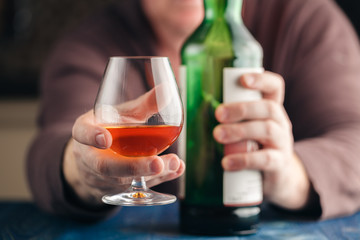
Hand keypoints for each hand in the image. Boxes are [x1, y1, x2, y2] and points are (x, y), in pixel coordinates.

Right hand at [63, 110, 184, 207]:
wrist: (94, 157)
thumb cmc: (111, 128)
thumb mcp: (121, 114)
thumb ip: (143, 104)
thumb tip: (167, 90)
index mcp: (86, 131)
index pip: (81, 133)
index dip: (91, 136)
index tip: (105, 138)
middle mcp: (90, 157)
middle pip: (106, 166)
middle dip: (133, 166)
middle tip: (157, 163)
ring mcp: (102, 177)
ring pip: (123, 181)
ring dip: (151, 175)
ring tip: (175, 164)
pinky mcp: (116, 189)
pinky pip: (137, 188)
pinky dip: (159, 180)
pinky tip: (177, 170)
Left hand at [213, 71, 310, 209]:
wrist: (276, 176)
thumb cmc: (253, 145)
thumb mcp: (246, 127)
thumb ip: (231, 117)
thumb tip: (196, 105)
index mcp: (271, 108)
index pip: (274, 86)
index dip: (261, 80)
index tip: (242, 80)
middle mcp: (280, 122)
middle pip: (268, 108)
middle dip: (241, 108)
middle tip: (218, 114)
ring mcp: (282, 143)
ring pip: (267, 130)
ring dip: (239, 131)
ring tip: (218, 135)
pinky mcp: (279, 164)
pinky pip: (265, 159)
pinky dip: (243, 159)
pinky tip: (226, 162)